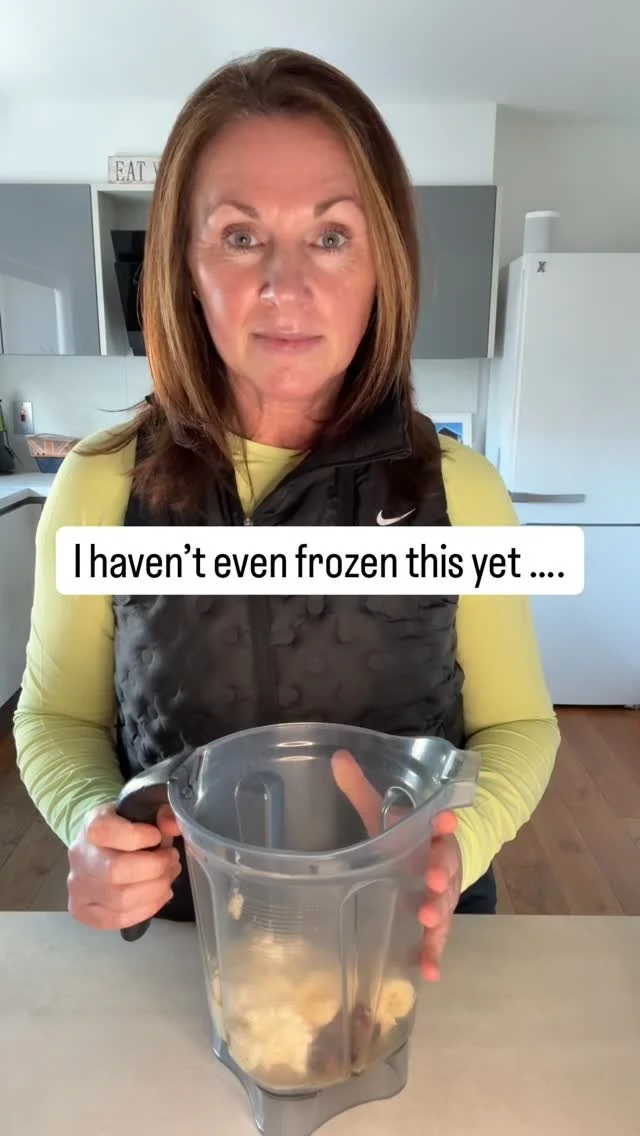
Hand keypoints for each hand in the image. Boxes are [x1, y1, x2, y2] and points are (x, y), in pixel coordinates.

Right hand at [67, 802, 181, 930]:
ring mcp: (78, 887)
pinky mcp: (82, 911)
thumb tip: (174, 826)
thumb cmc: (125, 826)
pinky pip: (117, 919)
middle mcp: (80, 857)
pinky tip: (159, 896)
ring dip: (155, 890)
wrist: (98, 845)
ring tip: (168, 877)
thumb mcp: (142, 810)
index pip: (108, 832)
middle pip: (115, 871)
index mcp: (91, 826)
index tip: (158, 836)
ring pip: (120, 899)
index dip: (140, 836)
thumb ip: (163, 813)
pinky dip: (145, 910)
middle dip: (155, 868)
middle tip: (172, 860)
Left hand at [331, 749, 461, 981]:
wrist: (433, 858)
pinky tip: (430, 973)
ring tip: (427, 919)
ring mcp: (441, 896)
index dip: (443, 822)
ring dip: (438, 912)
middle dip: (441, 872)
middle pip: (447, 867)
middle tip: (432, 878)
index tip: (445, 818)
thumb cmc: (402, 834)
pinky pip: (436, 940)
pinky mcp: (434, 923)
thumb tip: (336, 757)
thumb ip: (361, 788)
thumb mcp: (382, 811)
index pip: (441, 825)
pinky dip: (433, 955)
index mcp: (429, 834)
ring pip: (445, 904)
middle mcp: (441, 864)